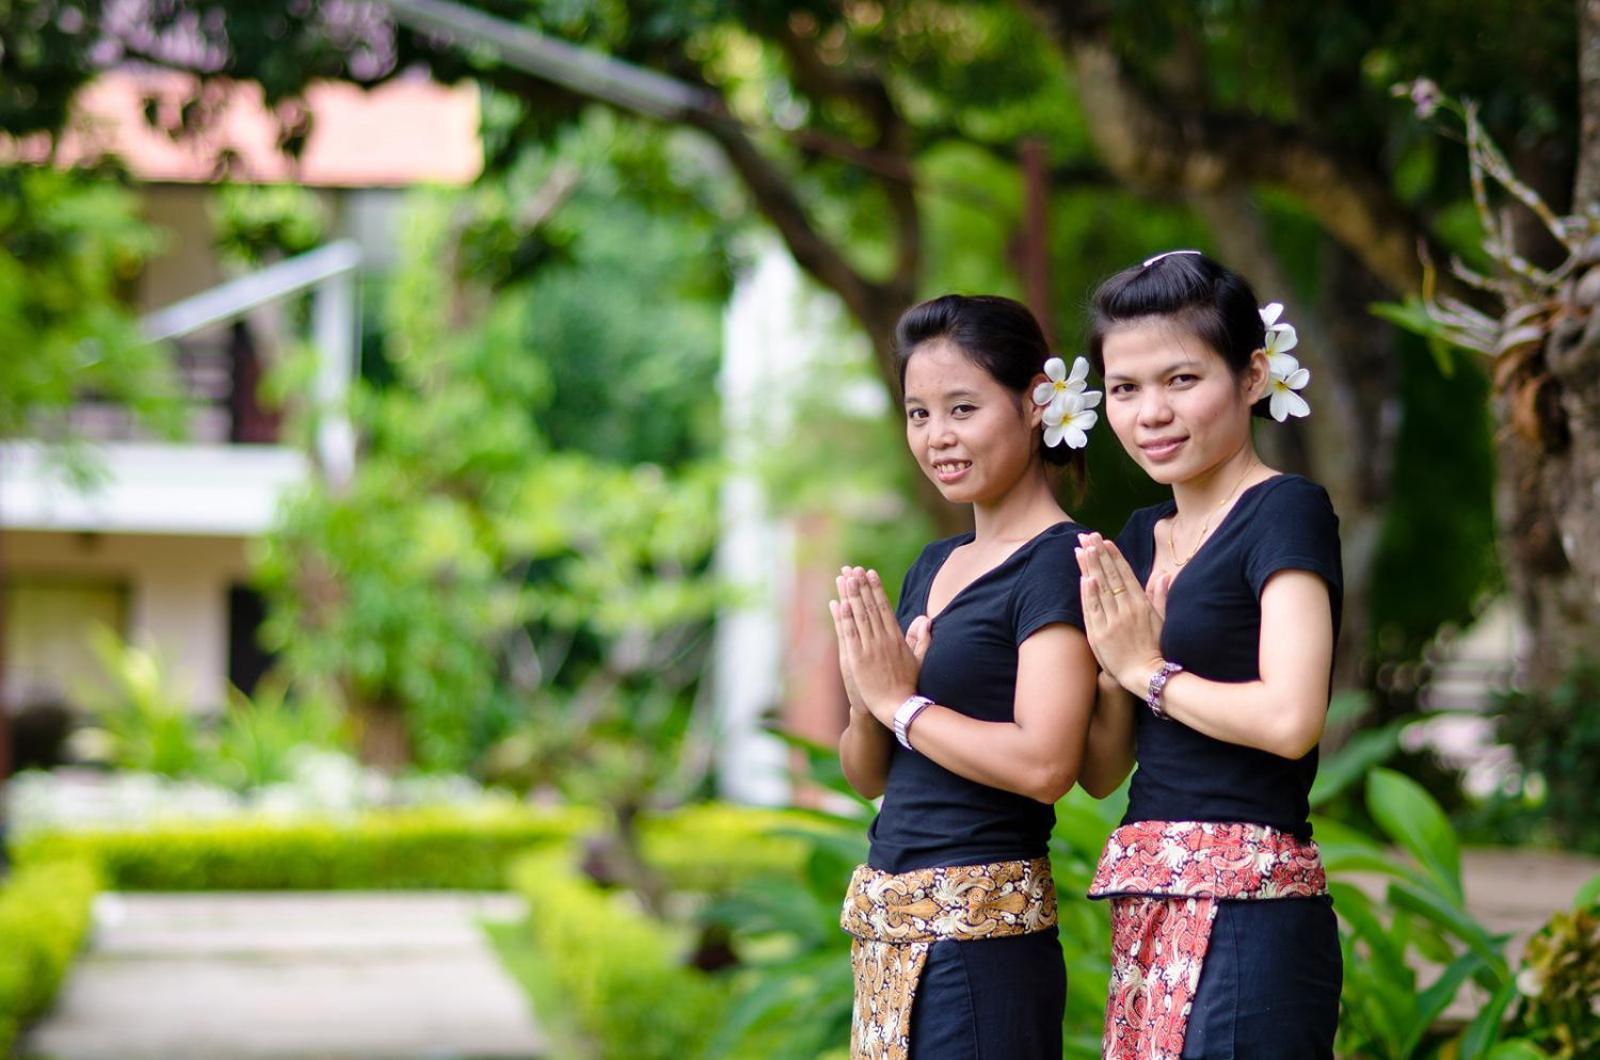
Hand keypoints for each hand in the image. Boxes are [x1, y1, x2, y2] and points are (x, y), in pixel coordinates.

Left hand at [834, 566, 922, 724]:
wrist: (898, 707)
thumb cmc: (909, 686)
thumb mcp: (919, 660)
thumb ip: (922, 639)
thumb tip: (926, 619)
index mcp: (897, 638)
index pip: (884, 607)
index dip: (875, 589)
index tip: (869, 573)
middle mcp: (883, 639)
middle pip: (870, 607)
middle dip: (860, 586)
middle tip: (853, 569)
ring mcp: (869, 648)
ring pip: (859, 616)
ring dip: (851, 595)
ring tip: (844, 578)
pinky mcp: (857, 659)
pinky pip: (849, 634)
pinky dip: (844, 617)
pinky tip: (840, 602)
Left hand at [1076, 533, 1165, 696]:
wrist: (1146, 676)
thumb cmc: (1156, 649)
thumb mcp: (1163, 620)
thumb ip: (1160, 597)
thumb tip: (1163, 575)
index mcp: (1142, 604)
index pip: (1125, 574)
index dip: (1114, 556)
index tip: (1105, 541)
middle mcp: (1126, 609)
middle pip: (1110, 576)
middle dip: (1098, 554)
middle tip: (1088, 536)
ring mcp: (1112, 621)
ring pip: (1100, 589)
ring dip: (1090, 567)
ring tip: (1081, 548)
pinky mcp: (1100, 634)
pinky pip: (1093, 610)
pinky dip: (1088, 593)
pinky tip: (1084, 577)